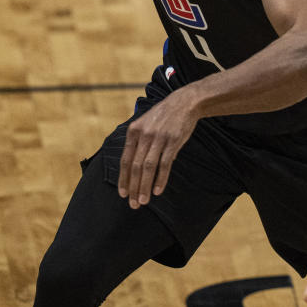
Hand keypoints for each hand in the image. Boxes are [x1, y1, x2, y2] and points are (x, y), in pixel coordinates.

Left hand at [117, 92, 197, 208]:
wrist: (184, 102)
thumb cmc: (163, 116)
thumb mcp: (144, 123)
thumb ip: (138, 142)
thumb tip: (133, 165)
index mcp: (133, 131)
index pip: (125, 160)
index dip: (123, 178)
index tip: (122, 193)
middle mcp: (144, 135)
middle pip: (136, 166)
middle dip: (133, 187)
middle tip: (133, 204)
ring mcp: (159, 138)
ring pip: (148, 167)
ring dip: (145, 186)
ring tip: (143, 201)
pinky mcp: (173, 141)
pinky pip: (165, 164)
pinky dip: (161, 179)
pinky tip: (158, 190)